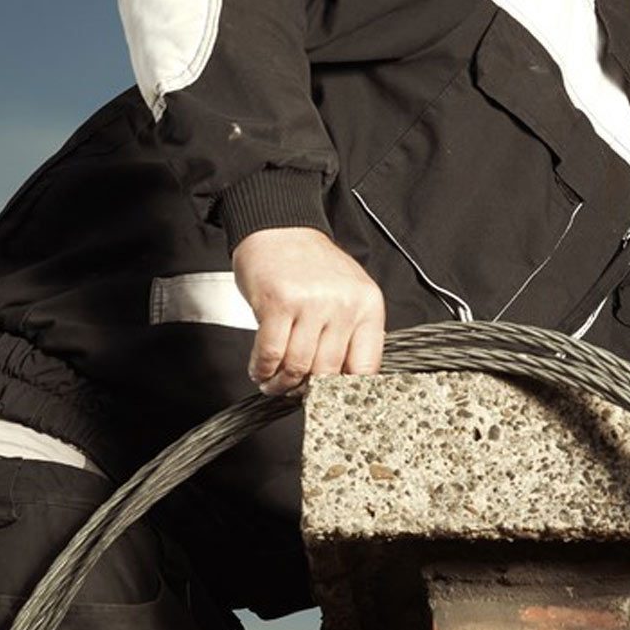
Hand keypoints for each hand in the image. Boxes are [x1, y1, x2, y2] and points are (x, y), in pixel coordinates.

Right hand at [232, 226, 385, 394]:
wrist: (279, 227)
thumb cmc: (311, 265)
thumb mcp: (348, 293)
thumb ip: (351, 333)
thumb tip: (344, 383)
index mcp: (368, 305)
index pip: (365, 366)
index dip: (346, 393)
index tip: (331, 402)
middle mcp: (343, 304)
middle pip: (327, 372)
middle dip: (307, 390)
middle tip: (295, 392)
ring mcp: (311, 303)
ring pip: (298, 366)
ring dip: (281, 383)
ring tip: (274, 383)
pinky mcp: (278, 302)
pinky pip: (271, 353)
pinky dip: (262, 369)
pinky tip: (261, 370)